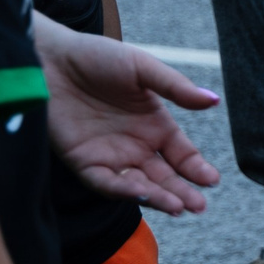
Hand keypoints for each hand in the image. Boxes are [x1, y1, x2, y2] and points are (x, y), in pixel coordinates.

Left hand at [30, 12, 221, 214]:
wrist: (50, 59)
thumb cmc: (98, 57)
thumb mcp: (143, 69)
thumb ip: (177, 87)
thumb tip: (213, 100)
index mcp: (154, 125)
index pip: (182, 155)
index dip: (197, 169)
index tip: (212, 180)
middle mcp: (135, 145)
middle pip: (164, 177)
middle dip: (182, 192)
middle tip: (199, 206)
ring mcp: (110, 156)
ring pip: (139, 185)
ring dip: (158, 198)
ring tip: (177, 206)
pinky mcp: (83, 162)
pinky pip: (107, 182)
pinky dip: (125, 190)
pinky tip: (143, 194)